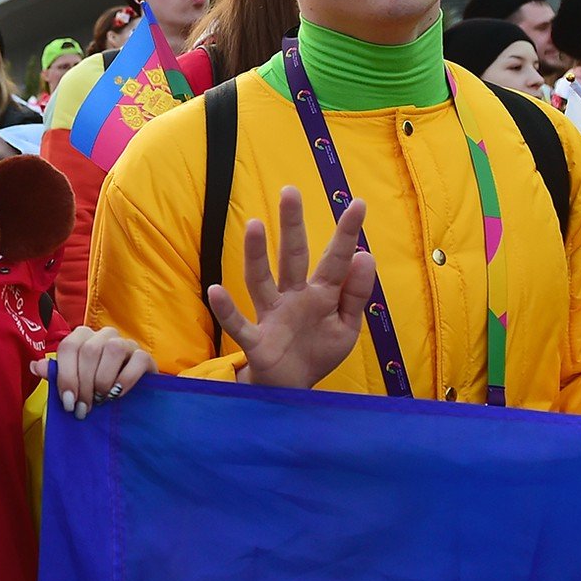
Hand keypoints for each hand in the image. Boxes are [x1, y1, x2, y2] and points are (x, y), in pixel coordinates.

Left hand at [32, 326, 153, 418]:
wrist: (133, 398)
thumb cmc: (97, 388)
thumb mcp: (76, 383)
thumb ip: (57, 374)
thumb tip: (35, 366)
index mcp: (83, 337)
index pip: (68, 346)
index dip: (66, 375)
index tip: (68, 402)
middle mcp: (104, 335)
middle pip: (89, 350)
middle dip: (84, 384)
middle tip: (84, 409)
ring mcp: (127, 343)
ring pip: (113, 349)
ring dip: (103, 380)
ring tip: (100, 400)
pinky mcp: (145, 355)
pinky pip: (137, 360)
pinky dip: (125, 379)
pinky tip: (117, 395)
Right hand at [207, 188, 376, 389]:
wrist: (293, 389)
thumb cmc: (318, 351)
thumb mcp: (346, 326)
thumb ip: (356, 294)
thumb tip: (365, 256)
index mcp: (321, 294)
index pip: (336, 260)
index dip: (347, 234)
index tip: (358, 203)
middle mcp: (294, 298)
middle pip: (293, 257)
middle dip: (292, 226)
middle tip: (290, 191)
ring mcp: (272, 317)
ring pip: (261, 281)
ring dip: (256, 255)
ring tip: (254, 225)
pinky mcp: (257, 342)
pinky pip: (239, 325)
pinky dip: (226, 309)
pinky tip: (215, 291)